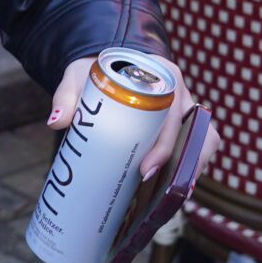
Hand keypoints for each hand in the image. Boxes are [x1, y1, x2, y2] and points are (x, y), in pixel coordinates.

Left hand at [49, 56, 218, 181]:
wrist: (105, 68)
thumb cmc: (95, 72)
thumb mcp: (78, 78)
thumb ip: (66, 96)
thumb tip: (57, 122)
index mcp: (162, 75)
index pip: (171, 113)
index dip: (163, 145)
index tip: (145, 170)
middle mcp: (181, 91)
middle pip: (194, 130)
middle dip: (182, 162)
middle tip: (155, 186)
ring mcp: (186, 108)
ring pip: (204, 139)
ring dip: (194, 166)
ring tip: (174, 194)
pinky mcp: (183, 123)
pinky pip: (198, 144)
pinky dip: (193, 165)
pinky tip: (177, 187)